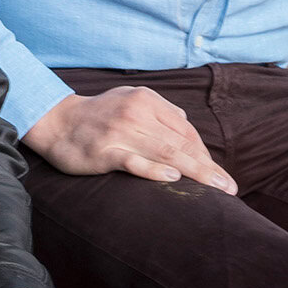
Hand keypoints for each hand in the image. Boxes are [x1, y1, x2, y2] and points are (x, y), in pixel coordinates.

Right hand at [22, 88, 236, 192]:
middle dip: (208, 167)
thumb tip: (186, 123)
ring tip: (216, 189)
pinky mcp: (104, 152)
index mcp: (144, 99)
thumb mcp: (128, 98)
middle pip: (179, 143)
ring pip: (164, 152)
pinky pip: (133, 162)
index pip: (184, 130)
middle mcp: (134, 113)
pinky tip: (173, 178)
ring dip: (195, 172)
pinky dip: (154, 170)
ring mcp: (119, 132)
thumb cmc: (98, 114)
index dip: (205, 154)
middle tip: (230, 188)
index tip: (221, 176)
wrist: (57, 122)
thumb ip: (158, 109)